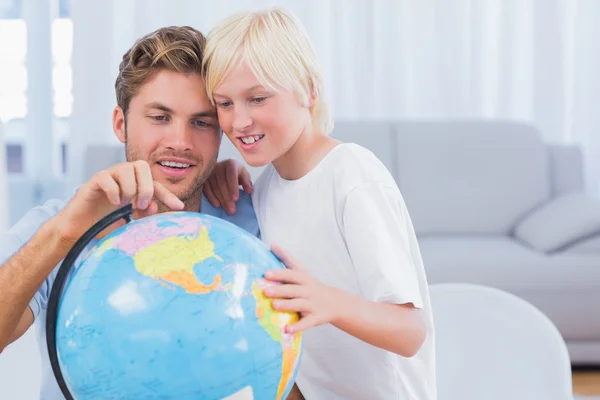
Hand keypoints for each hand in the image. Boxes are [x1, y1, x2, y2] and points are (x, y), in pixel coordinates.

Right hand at [54, 161, 183, 244]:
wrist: (79, 230)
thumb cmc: (104, 224)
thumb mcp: (128, 222)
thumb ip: (142, 214)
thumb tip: (154, 206)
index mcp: (134, 185)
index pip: (155, 185)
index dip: (168, 195)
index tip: (178, 207)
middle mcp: (123, 177)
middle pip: (142, 166)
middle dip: (146, 187)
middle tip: (140, 205)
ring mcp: (108, 177)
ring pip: (126, 169)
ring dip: (130, 188)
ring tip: (125, 204)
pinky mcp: (93, 181)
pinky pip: (107, 177)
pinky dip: (114, 190)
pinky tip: (114, 202)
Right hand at [204, 159, 252, 214]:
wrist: (224, 168)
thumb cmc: (237, 173)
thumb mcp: (244, 175)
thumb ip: (247, 182)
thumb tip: (249, 190)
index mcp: (231, 163)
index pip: (231, 176)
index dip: (233, 187)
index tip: (236, 199)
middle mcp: (219, 166)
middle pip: (222, 184)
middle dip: (228, 198)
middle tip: (232, 210)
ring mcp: (210, 172)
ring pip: (215, 188)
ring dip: (221, 200)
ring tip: (228, 210)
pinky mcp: (204, 178)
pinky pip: (206, 189)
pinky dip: (212, 198)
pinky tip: (217, 205)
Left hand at [264, 243, 341, 333]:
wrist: (335, 302)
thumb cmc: (311, 285)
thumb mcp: (301, 270)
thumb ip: (286, 258)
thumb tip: (272, 244)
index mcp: (303, 279)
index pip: (291, 274)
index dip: (279, 274)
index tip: (266, 274)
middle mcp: (308, 290)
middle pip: (293, 290)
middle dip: (280, 290)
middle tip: (266, 291)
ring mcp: (312, 304)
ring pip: (299, 305)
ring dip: (287, 305)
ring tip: (274, 306)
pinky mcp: (316, 318)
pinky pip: (307, 323)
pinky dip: (298, 327)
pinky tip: (288, 330)